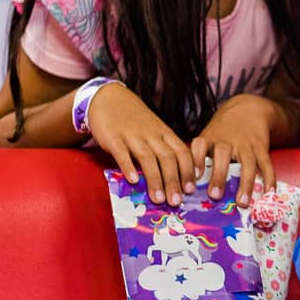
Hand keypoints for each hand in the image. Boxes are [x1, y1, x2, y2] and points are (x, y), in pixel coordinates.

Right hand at [87, 82, 195, 206]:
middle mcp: (152, 135)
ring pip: (148, 158)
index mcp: (165, 133)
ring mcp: (133, 136)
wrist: (108, 98)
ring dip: (155, 180)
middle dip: (173, 181)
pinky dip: (128, 167)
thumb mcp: (155, 130)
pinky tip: (133, 181)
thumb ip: (164, 149)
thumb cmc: (135, 120)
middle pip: (168, 158)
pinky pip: (122, 153)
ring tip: (158, 199)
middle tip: (176, 202)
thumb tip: (177, 177)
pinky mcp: (114, 138)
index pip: (182, 152)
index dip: (188, 171)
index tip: (191, 189)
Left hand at [190, 94, 283, 204]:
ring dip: (245, 184)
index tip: (195, 177)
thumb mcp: (209, 137)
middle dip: (219, 176)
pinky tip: (269, 192)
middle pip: (223, 156)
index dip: (197, 160)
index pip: (200, 145)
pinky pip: (266, 164)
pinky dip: (269, 179)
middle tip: (215, 196)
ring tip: (242, 202)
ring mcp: (246, 144)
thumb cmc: (223, 131)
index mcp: (210, 138)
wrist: (248, 108)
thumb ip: (200, 157)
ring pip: (247, 164)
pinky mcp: (261, 147)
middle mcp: (227, 141)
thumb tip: (190, 187)